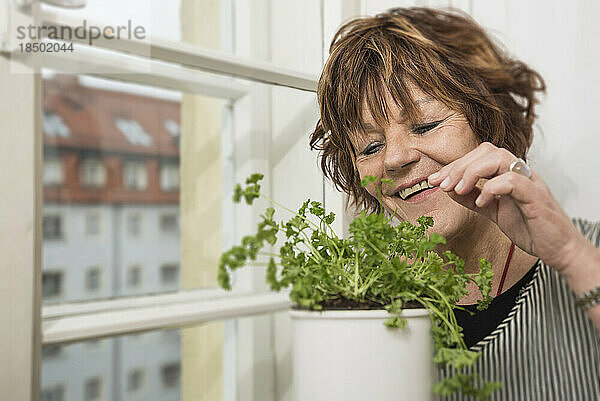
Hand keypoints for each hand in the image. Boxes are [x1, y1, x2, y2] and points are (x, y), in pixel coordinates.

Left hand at [427, 142, 586, 271]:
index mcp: (509, 174)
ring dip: (472, 172)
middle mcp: (520, 173)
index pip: (479, 156)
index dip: (454, 166)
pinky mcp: (536, 197)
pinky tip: (482, 203)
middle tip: (442, 184)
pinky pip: (513, 181)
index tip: (435, 179)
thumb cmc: (531, 228)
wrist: (558, 249)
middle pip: (487, 150)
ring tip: (458, 190)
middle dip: (459, 166)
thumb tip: (450, 190)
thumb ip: (473, 199)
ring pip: (500, 158)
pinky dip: (492, 188)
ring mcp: (529, 182)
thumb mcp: (493, 212)